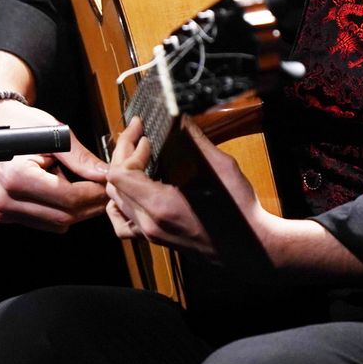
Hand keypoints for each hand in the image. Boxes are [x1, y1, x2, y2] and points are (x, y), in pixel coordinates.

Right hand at [0, 100, 110, 232]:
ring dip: (76, 209)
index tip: (109, 184)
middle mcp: (6, 200)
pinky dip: (60, 210)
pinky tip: (61, 190)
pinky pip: (44, 222)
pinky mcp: (5, 215)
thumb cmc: (23, 125)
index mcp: (17, 177)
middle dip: (90, 204)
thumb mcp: (54, 133)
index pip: (68, 198)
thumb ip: (80, 157)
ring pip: (56, 224)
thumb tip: (104, 175)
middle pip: (64, 216)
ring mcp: (3, 211)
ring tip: (80, 184)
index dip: (94, 193)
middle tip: (105, 188)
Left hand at [104, 116, 269, 261]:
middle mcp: (149, 222)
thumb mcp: (220, 168)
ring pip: (116, 201)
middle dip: (124, 155)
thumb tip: (178, 117)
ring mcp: (149, 234)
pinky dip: (120, 203)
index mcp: (160, 205)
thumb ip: (194, 140)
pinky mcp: (155, 239)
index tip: (145, 136)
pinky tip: (133, 191)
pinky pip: (123, 223)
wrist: (247, 246)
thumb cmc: (237, 210)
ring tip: (136, 158)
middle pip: (114, 185)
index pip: (120, 174)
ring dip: (122, 176)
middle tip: (139, 137)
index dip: (129, 149)